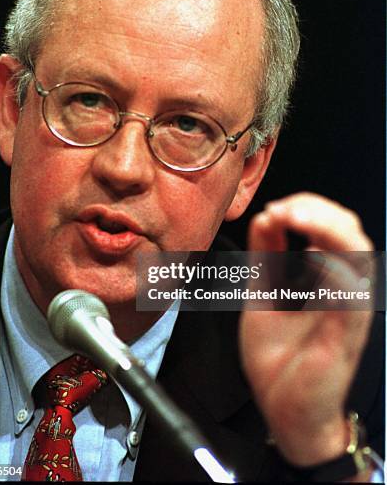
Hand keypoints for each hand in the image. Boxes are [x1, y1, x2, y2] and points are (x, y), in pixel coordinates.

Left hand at [239, 192, 373, 465]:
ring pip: (360, 256)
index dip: (307, 208)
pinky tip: (314, 254)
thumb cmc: (279, 360)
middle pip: (350, 232)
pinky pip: (352, 296)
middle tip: (284, 208)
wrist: (284, 415)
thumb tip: (266, 217)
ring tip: (295, 218)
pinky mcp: (346, 335)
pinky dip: (336, 268)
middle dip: (319, 210)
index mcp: (326, 279)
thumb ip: (266, 258)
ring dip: (329, 229)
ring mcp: (349, 311)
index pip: (330, 228)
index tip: (273, 209)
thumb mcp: (263, 296)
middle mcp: (344, 290)